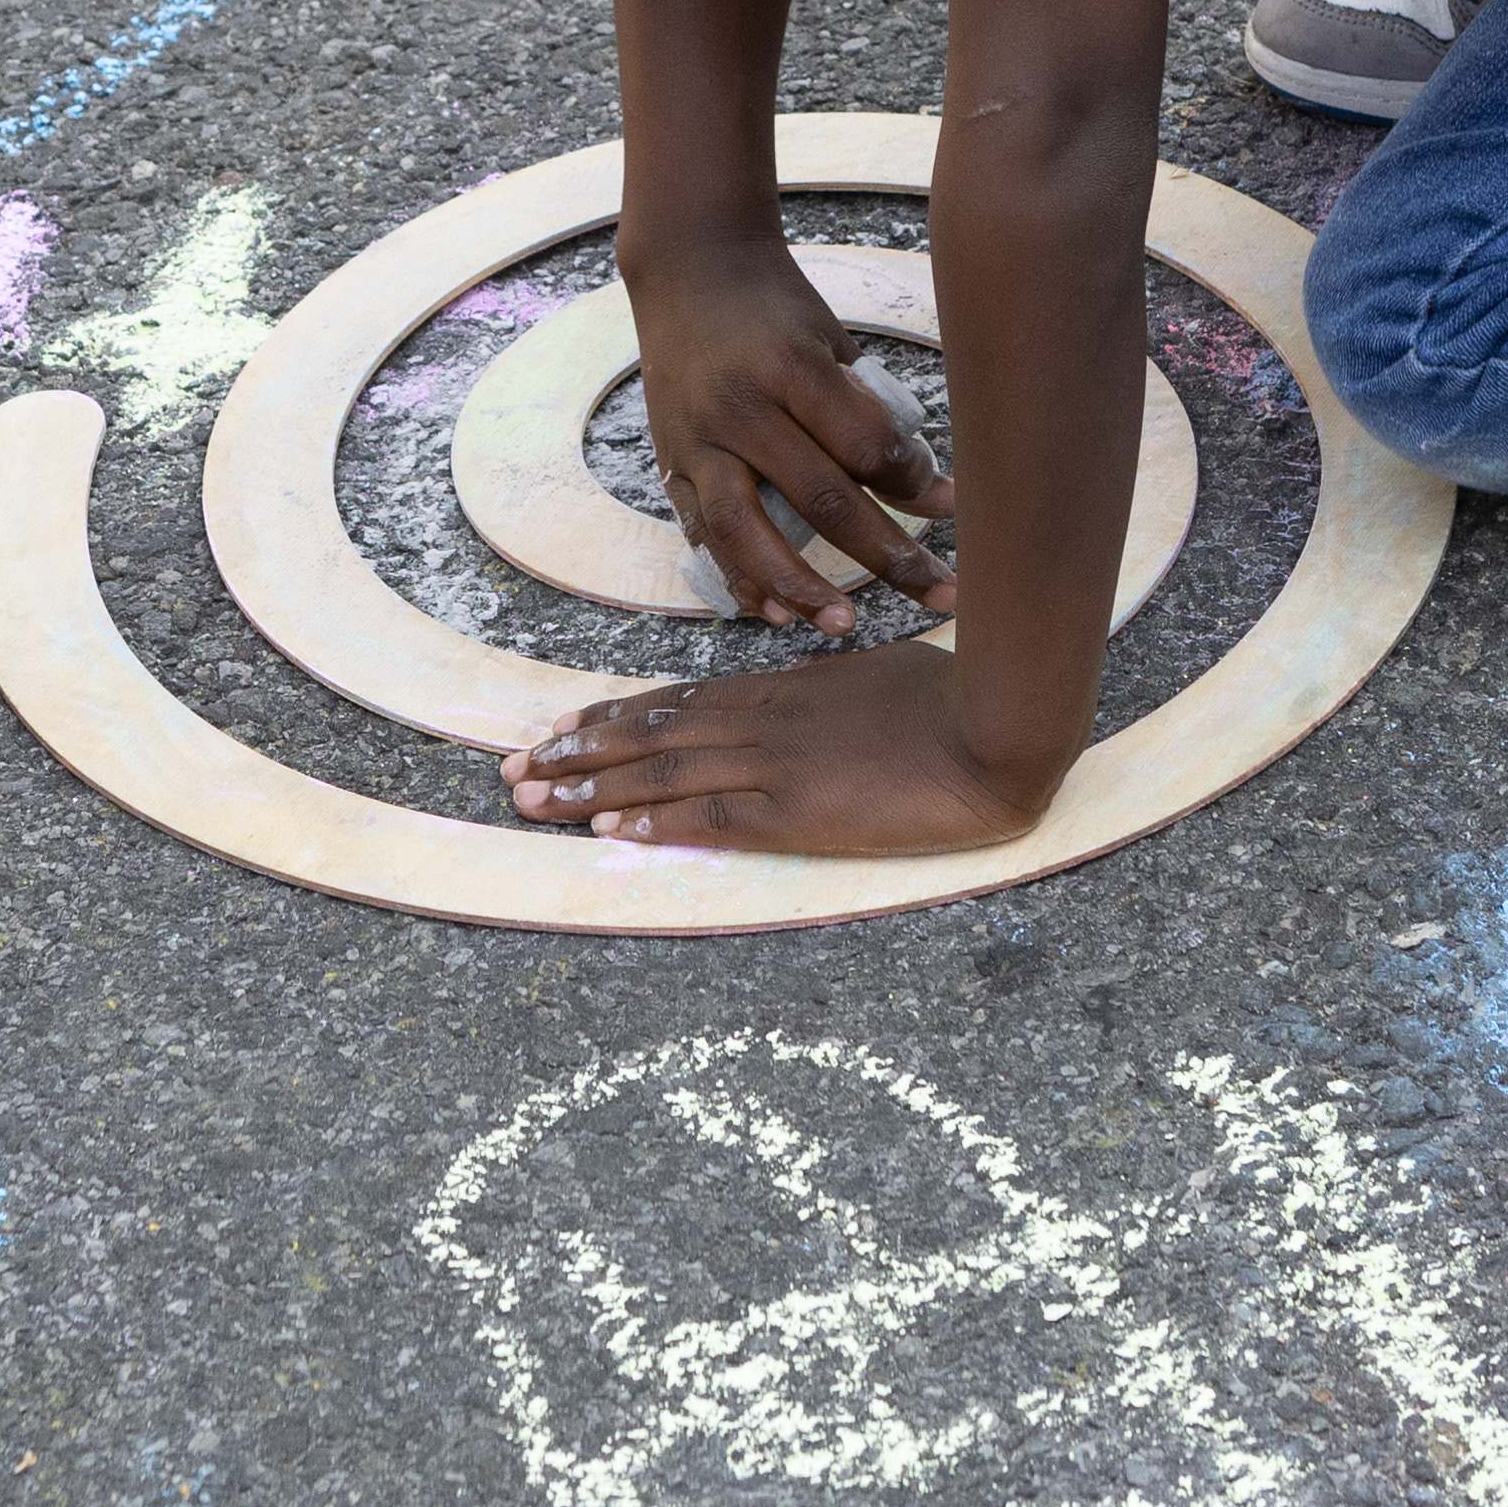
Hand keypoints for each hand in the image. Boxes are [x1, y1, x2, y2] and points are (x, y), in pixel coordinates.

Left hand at [500, 643, 1061, 853]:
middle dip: (575, 753)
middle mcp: (764, 720)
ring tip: (530, 799)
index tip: (560, 728)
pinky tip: (610, 828)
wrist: (995, 728)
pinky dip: (656, 820)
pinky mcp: (800, 809)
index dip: (613, 718)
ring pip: (662, 771)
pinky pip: (712, 815)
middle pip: (650, 734)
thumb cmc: (953, 698)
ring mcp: (777, 763)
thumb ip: (830, 691)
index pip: (677, 702)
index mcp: (782, 688)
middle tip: (512, 768)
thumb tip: (807, 697)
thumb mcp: (877, 677)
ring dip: (590, 787)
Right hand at [618, 232, 954, 634]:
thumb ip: (867, 412)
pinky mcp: (672, 461)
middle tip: (940, 592)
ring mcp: (699, 439)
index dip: (913, 482)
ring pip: (748, 530)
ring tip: (844, 624)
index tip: (950, 503)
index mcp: (789, 367)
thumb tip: (926, 491)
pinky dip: (739, 577)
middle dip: (887, 553)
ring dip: (799, 585)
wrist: (688, 268)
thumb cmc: (775, 304)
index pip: (864, 445)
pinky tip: (775, 612)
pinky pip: (704, 533)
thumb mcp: (830, 340)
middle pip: (821, 497)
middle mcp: (740, 407)